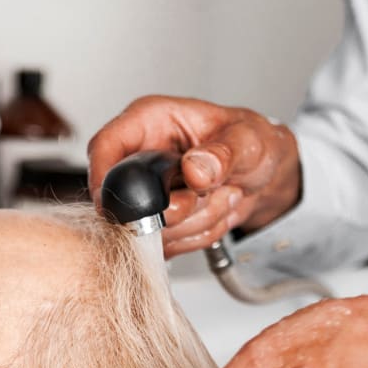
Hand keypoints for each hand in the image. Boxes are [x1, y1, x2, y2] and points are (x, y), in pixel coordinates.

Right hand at [87, 96, 301, 257]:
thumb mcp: (247, 140)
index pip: (105, 146)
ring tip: (220, 196)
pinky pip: (166, 245)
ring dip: (193, 222)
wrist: (263, 175)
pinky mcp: (156, 222)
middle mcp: (140, 157)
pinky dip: (196, 236)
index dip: (103, 176)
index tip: (120, 204)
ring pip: (150, 229)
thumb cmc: (251, 143)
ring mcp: (146, 193)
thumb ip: (222, 154)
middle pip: (125, 199)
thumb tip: (194, 169)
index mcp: (149, 121)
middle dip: (172, 209)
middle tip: (205, 195)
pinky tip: (213, 212)